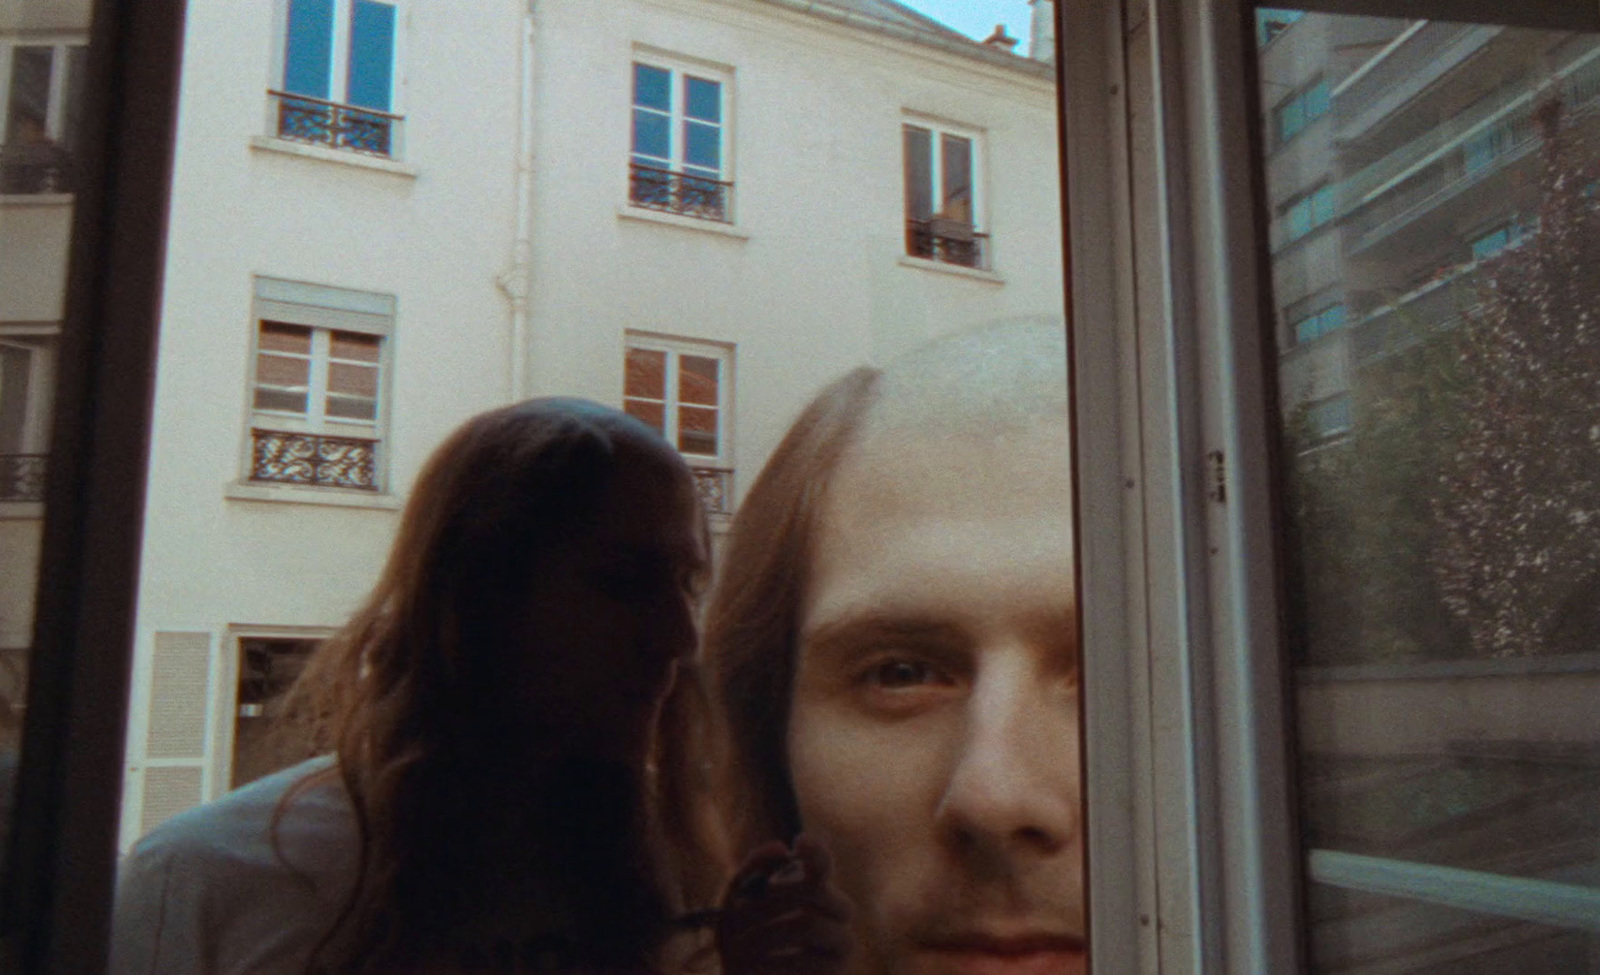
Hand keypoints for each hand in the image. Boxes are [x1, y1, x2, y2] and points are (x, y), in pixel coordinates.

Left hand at [717, 835, 851, 974]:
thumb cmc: (740, 942)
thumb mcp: (732, 906)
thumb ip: (749, 873)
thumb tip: (779, 848)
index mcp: (813, 889)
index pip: (822, 863)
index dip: (815, 851)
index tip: (797, 843)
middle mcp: (835, 912)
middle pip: (815, 890)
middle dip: (771, 897)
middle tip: (738, 911)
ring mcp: (841, 942)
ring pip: (808, 923)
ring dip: (766, 932)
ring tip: (737, 948)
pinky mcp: (835, 970)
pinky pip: (805, 959)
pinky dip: (771, 962)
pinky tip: (751, 969)